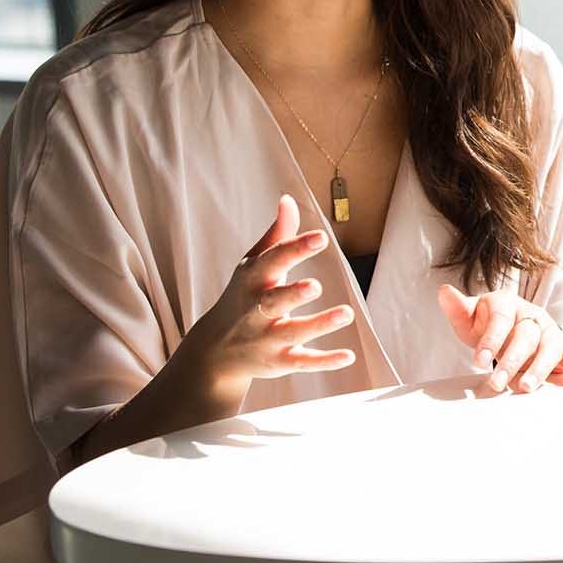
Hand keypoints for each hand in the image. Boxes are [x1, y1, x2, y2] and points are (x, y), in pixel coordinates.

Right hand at [188, 194, 355, 397]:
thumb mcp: (253, 265)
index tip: (320, 237)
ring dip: (319, 324)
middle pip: (275, 301)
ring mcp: (267, 338)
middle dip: (293, 294)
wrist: (213, 351)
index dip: (295, 249)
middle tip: (315, 286)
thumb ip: (276, 235)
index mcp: (253, 280)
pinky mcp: (278, 362)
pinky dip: (325, 361)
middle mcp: (257, 310)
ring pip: (294, 332)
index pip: (273, 261)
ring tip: (347, 313)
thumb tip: (288, 199)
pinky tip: (349, 356)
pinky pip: (302, 362)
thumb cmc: (242, 296)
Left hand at [438, 286, 562, 396]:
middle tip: (497, 383)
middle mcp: (532, 314)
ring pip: (549, 347)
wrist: (509, 327)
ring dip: (539, 368)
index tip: (478, 361)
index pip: (501, 319)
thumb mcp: (469, 317)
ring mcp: (549, 329)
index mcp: (507, 303)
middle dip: (511, 362)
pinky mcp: (562, 345)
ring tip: (525, 387)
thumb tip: (444, 292)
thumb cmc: (488, 324)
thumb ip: (458, 309)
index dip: (491, 340)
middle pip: (526, 336)